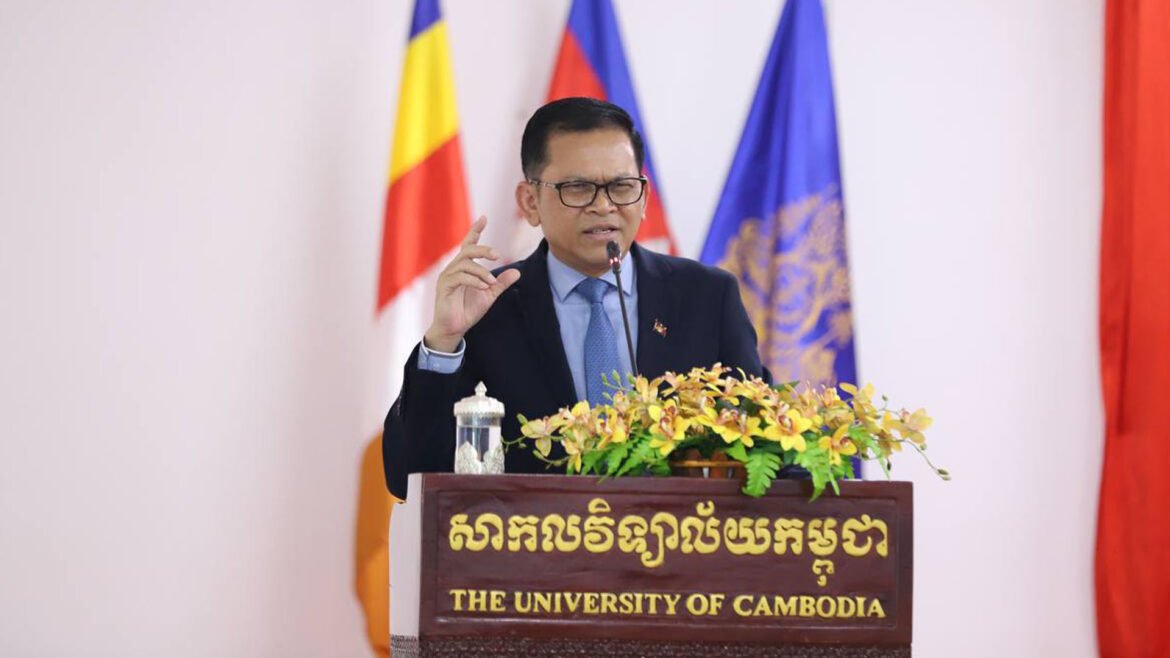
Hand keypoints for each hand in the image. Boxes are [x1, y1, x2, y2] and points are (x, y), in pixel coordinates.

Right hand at [424, 216, 520, 351]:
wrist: (454, 328)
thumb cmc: (468, 310)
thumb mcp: (489, 295)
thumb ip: (501, 283)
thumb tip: (518, 272)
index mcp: (464, 267)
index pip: (468, 244)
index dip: (475, 230)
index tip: (484, 218)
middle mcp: (454, 268)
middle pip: (467, 250)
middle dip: (483, 250)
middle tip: (498, 255)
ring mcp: (447, 276)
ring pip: (465, 263)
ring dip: (481, 271)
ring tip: (491, 282)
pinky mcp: (444, 287)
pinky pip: (460, 277)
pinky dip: (474, 281)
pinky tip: (484, 287)